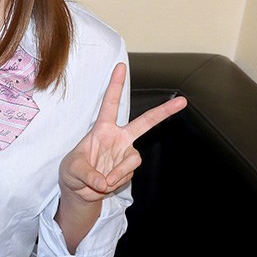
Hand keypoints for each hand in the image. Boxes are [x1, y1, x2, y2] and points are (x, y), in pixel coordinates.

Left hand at [59, 62, 185, 202]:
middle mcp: (118, 138)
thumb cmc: (73, 172)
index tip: (120, 66)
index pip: (109, 103)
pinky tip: (105, 184)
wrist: (79, 190)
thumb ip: (88, 174)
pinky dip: (116, 182)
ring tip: (104, 182)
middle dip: (163, 112)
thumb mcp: (73, 170)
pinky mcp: (128, 169)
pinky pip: (127, 175)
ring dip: (119, 172)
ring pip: (134, 160)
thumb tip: (105, 182)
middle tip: (183, 101)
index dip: (115, 85)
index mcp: (102, 129)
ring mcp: (125, 154)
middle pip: (144, 122)